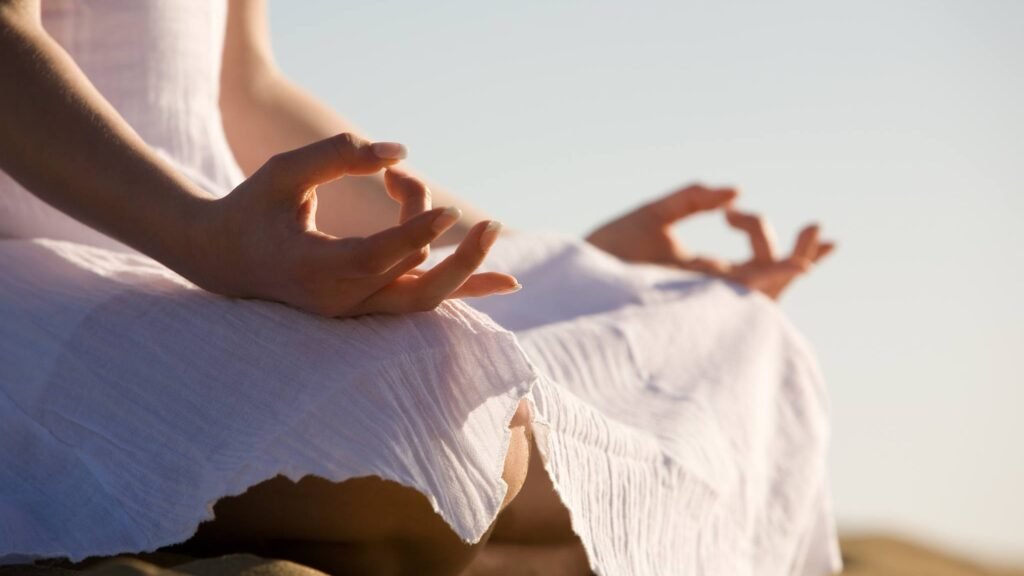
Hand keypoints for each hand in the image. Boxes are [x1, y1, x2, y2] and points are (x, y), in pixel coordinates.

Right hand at [184, 133, 519, 315]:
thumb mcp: (284, 173)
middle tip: (492, 225)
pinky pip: (418, 300)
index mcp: (313, 268)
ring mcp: (353, 309)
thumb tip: (399, 150)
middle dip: (460, 262)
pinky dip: (458, 290)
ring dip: (464, 277)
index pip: (376, 256)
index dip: (416, 233)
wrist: (224, 258)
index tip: (450, 209)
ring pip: (421, 300)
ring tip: (504, 260)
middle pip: (413, 289)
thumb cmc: (253, 208)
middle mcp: (338, 299)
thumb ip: (337, 154)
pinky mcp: (365, 306)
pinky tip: (502, 285)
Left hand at [585, 184, 833, 298]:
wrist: (573, 279)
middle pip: (772, 280)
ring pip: (767, 294)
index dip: (765, 233)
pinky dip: (769, 287)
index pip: (753, 258)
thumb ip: (692, 198)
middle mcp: (712, 292)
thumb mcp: (652, 215)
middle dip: (801, 255)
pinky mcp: (694, 310)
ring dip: (793, 269)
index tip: (730, 210)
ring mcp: (706, 303)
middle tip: (819, 228)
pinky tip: (788, 269)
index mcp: (704, 272)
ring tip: (814, 243)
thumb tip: (736, 189)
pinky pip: (743, 305)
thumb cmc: (606, 253)